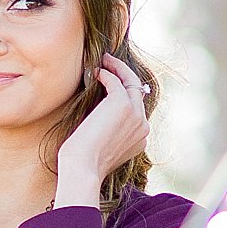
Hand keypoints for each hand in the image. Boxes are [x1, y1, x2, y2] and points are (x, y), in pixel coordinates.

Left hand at [56, 53, 149, 189]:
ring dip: (118, 68)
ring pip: (131, 82)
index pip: (137, 109)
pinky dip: (107, 74)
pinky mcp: (124, 105)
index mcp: (141, 138)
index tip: (111, 83)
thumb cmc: (85, 161)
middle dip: (124, 75)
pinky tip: (96, 72)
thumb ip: (108, 131)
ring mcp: (136, 115)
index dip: (124, 93)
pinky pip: (117, 81)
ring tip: (105, 60)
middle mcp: (143, 126)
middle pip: (138, 91)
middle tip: (109, 63)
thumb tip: (99, 116)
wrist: (83, 167)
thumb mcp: (102, 146)